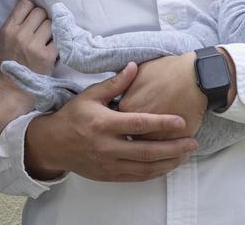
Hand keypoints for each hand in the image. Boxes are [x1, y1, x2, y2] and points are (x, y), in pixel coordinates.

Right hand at [0, 0, 55, 80]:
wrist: (11, 93)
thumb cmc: (5, 68)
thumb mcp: (1, 42)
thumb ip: (13, 26)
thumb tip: (30, 12)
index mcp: (8, 29)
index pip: (26, 4)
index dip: (31, 10)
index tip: (33, 19)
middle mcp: (21, 34)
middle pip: (40, 12)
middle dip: (42, 20)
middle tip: (41, 31)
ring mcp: (35, 45)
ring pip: (51, 23)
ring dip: (51, 31)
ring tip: (46, 41)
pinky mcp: (47, 56)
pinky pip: (58, 39)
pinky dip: (56, 44)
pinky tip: (51, 51)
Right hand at [24, 63, 197, 181]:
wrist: (52, 144)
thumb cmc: (72, 116)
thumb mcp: (90, 96)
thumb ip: (115, 84)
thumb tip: (135, 66)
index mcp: (103, 125)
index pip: (139, 125)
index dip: (162, 123)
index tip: (181, 121)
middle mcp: (107, 147)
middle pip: (146, 151)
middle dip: (173, 148)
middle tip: (192, 143)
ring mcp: (108, 164)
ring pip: (144, 169)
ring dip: (168, 163)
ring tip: (185, 155)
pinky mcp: (109, 175)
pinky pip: (136, 177)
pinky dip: (154, 172)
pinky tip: (167, 165)